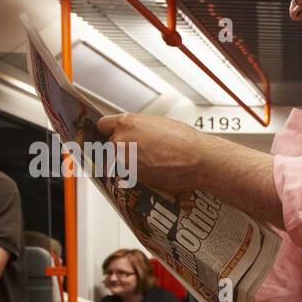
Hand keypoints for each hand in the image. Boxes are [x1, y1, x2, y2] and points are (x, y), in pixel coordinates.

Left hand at [96, 113, 210, 197]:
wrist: (197, 160)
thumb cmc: (185, 142)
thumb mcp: (159, 124)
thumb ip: (140, 127)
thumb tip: (136, 132)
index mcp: (126, 123)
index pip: (103, 125)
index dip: (110, 130)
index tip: (112, 133)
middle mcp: (121, 141)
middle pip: (111, 144)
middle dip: (124, 147)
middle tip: (142, 150)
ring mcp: (125, 161)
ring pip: (121, 160)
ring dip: (131, 161)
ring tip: (153, 160)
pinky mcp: (133, 177)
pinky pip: (130, 173)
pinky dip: (139, 172)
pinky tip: (155, 168)